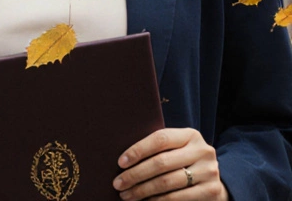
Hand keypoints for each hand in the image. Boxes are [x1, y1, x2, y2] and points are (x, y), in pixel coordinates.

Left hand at [113, 127, 228, 200]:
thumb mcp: (176, 149)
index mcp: (190, 135)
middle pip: (161, 162)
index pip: (160, 139)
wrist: (213, 182)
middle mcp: (203, 151)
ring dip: (142, 190)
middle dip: (135, 175)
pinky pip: (177, 198)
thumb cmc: (183, 162)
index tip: (120, 163)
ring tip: (126, 195)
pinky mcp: (211, 191)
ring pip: (167, 182)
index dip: (137, 150)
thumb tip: (122, 160)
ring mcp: (209, 172)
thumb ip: (157, 149)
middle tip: (118, 184)